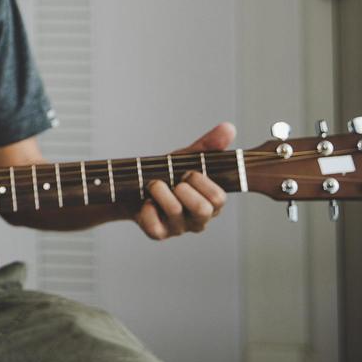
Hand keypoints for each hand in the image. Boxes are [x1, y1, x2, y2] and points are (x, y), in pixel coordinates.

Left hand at [134, 122, 233, 239]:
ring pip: (176, 213)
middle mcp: (198, 220)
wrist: (132, 187)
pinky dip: (147, 209)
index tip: (188, 172)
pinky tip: (146, 201)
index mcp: (210, 203)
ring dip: (161, 192)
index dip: (202, 182)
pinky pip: (155, 227)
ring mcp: (178, 229)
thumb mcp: (187, 158)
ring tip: (154, 184)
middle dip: (185, 188)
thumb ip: (208, 146)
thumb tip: (229, 127)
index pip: (218, 198)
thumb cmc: (167, 174)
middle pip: (203, 209)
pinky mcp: (158, 233)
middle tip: (174, 181)